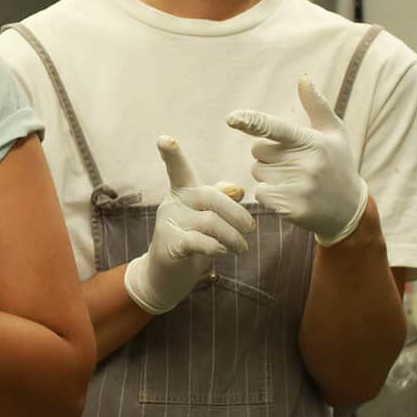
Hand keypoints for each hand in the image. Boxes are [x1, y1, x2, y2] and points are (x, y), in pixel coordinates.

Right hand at [123, 136, 254, 315]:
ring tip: (242, 248)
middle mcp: (172, 203)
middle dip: (237, 214)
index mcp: (182, 193)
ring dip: (233, 237)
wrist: (165, 277)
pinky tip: (221, 252)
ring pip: (210, 222)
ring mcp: (168, 224)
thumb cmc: (191, 243)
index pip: (177, 169)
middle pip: (210, 197)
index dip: (171, 154)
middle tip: (251, 230)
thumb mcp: (206, 219)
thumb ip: (220, 201)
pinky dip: (215, 247)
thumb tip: (238, 188)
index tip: (164, 139)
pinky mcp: (169, 245)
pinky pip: (199, 242)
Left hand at [226, 75, 368, 246]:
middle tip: (293, 163)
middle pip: (258, 151)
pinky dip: (269, 194)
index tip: (232, 118)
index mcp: (312, 141)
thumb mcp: (334, 133)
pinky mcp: (291, 207)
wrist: (349, 209)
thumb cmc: (337, 163)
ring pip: (258, 172)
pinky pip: (260, 194)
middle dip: (268, 155)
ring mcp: (298, 187)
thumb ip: (316, 105)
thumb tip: (304, 78)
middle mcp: (305, 164)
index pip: (275, 128)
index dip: (252, 122)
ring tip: (294, 180)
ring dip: (269, 175)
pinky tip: (290, 195)